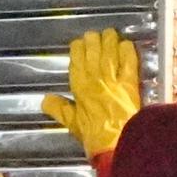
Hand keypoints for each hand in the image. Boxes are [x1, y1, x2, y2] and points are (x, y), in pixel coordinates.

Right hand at [41, 27, 143, 159]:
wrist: (116, 144)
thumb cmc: (94, 137)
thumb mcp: (73, 124)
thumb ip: (60, 109)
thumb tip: (44, 100)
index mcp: (80, 88)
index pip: (77, 62)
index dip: (78, 50)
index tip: (78, 43)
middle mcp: (96, 79)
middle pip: (93, 53)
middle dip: (93, 41)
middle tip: (93, 34)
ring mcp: (114, 80)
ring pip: (109, 53)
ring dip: (109, 41)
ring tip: (109, 32)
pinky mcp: (131, 84)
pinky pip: (128, 62)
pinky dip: (127, 51)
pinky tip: (126, 44)